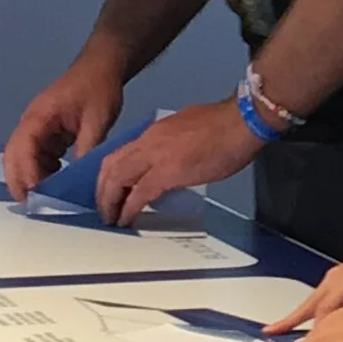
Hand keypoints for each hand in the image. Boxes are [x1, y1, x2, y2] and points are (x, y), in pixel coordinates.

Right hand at [3, 53, 126, 198]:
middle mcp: (31, 122)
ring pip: (23, 157)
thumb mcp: (97, 120)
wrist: (102, 66)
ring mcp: (37, 127)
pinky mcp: (46, 132)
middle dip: (19, 180)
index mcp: (39, 116)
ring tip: (47, 198)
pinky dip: (43, 170)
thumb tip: (81, 179)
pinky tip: (58, 181)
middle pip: (13, 155)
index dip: (26, 173)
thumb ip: (87, 149)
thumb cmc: (98, 88)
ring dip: (31, 177)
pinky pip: (37, 155)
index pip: (22, 148)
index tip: (37, 194)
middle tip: (33, 205)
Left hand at [94, 96, 258, 223]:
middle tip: (104, 208)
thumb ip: (172, 145)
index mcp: (154, 133)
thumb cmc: (224, 126)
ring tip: (111, 217)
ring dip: (109, 201)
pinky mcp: (167, 172)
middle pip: (110, 166)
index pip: (120, 153)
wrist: (240, 122)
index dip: (109, 174)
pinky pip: (139, 194)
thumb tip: (170, 161)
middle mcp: (148, 142)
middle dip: (102, 190)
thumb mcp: (188, 130)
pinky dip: (128, 209)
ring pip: (117, 179)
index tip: (109, 190)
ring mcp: (155, 156)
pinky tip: (126, 220)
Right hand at [262, 240, 342, 334]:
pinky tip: (293, 320)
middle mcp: (334, 278)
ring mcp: (334, 277)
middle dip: (291, 322)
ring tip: (274, 330)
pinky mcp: (337, 280)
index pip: (324, 314)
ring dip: (296, 317)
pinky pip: (318, 299)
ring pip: (311, 302)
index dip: (319, 334)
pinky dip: (306, 310)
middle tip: (273, 335)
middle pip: (310, 306)